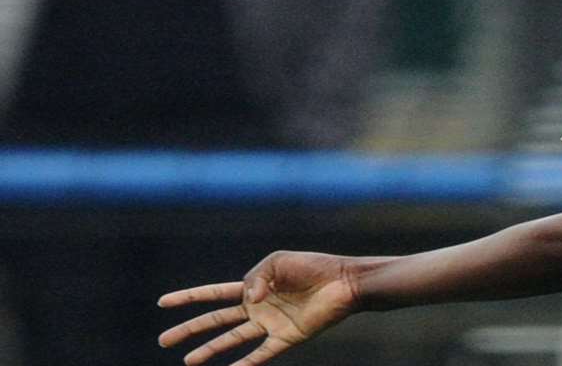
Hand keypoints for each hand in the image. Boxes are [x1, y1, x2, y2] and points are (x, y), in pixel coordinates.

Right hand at [158, 252, 357, 365]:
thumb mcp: (278, 262)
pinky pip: (261, 354)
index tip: (162, 303)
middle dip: (189, 330)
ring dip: (210, 350)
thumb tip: (248, 302)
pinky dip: (245, 365)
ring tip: (188, 361)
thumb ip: (256, 278)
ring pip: (232, 340)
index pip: (214, 294)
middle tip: (163, 341)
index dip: (189, 298)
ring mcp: (270, 324)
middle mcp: (258, 308)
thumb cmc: (313, 267)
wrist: (344, 281)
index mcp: (254, 286)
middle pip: (215, 320)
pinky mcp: (286, 337)